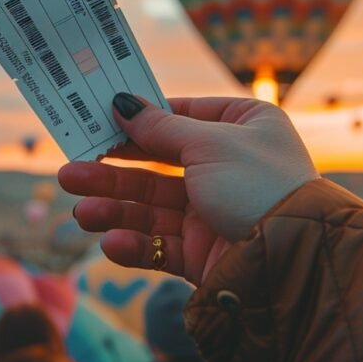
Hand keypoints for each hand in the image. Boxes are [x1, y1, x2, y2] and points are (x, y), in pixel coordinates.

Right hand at [58, 94, 318, 284]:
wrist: (294, 260)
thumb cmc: (259, 185)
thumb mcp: (209, 144)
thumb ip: (160, 128)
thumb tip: (122, 101)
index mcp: (243, 127)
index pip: (182, 117)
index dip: (140, 120)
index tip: (98, 121)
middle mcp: (228, 167)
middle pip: (158, 166)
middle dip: (112, 172)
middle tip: (69, 173)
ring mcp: (215, 211)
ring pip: (152, 208)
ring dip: (114, 210)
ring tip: (80, 213)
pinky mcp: (206, 252)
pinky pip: (162, 245)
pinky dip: (135, 245)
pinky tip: (111, 242)